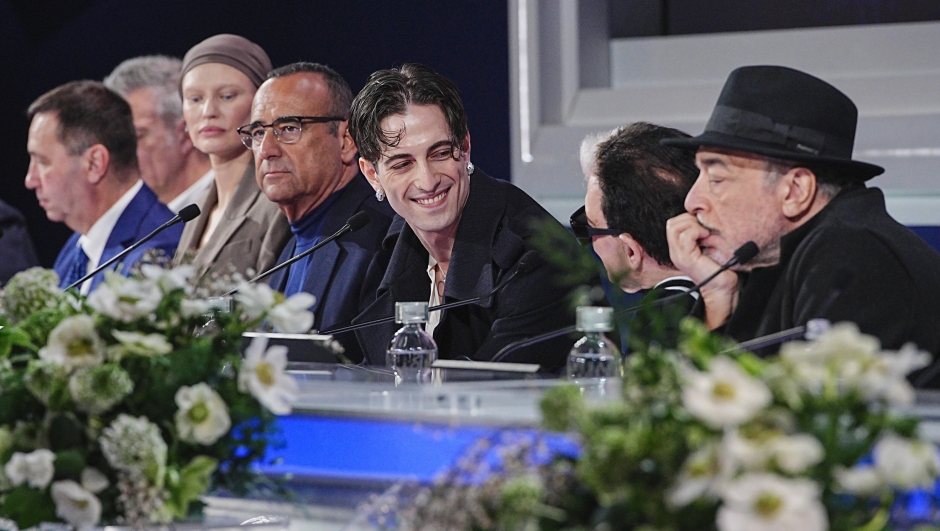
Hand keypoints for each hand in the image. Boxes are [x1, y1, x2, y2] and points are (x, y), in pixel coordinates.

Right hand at [666, 213, 737, 328]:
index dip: (688, 218)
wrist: (721, 288)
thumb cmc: (719, 268)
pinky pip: (685, 236)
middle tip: (704, 228)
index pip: (673, 224)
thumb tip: (704, 217)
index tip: (703, 224)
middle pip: (672, 223)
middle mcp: (675, 251)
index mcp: (679, 248)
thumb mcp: (708, 246)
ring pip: (675, 227)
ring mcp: (679, 255)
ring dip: (692, 224)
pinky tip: (707, 237)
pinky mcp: (686, 258)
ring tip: (705, 233)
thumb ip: (701, 234)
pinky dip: (697, 231)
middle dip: (689, 219)